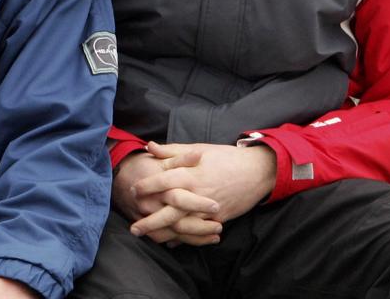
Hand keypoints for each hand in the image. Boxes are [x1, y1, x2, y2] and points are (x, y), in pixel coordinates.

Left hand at [128, 142, 275, 238]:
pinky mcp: (218, 219)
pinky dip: (184, 239)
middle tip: (133, 228)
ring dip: (164, 234)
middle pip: (170, 212)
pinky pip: (198, 232)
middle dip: (150, 221)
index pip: (163, 182)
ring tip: (148, 237)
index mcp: (191, 174)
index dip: (146, 187)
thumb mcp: (198, 149)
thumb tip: (149, 147)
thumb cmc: (225, 157)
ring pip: (183, 227)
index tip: (132, 191)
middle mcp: (198, 194)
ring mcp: (209, 210)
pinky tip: (170, 241)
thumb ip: (172, 151)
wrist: (257, 171)